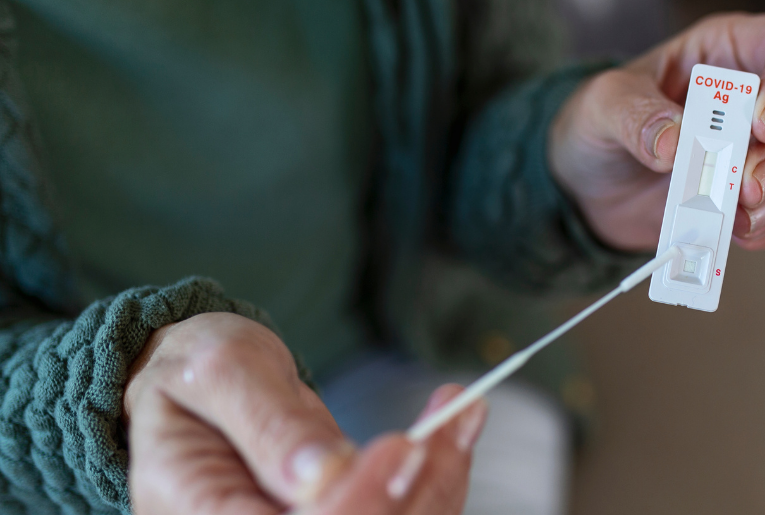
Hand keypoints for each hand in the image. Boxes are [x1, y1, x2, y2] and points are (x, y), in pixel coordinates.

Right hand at [124, 313, 487, 514]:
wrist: (195, 385)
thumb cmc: (194, 372)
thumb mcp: (218, 373)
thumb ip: (268, 424)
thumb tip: (321, 474)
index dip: (355, 504)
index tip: (400, 446)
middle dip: (415, 492)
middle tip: (454, 422)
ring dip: (438, 481)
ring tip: (463, 414)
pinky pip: (398, 513)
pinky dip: (435, 477)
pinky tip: (454, 430)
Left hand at [550, 13, 764, 251]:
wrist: (589, 184)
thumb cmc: (601, 122)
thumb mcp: (602, 104)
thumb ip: (635, 115)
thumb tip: (675, 144)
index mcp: (730, 50)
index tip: (762, 122)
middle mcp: (758, 93)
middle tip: (748, 184)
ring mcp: (764, 147)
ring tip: (741, 215)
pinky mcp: (757, 193)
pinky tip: (739, 233)